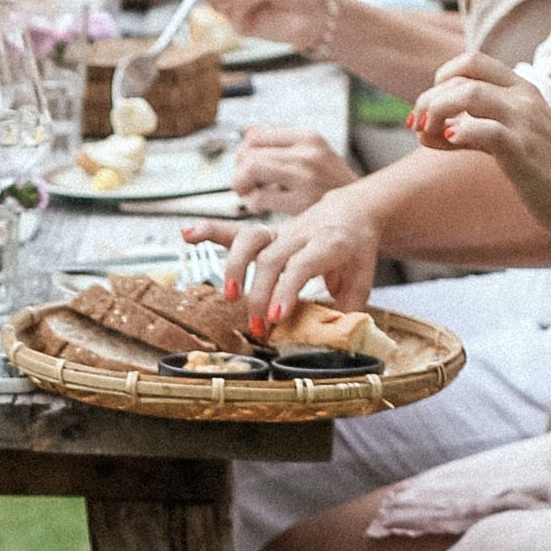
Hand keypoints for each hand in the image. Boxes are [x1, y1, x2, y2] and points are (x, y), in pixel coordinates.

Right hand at [183, 184, 387, 326]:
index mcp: (329, 243)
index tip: (276, 317)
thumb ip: (349, 309)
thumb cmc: (356, 250)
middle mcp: (301, 233)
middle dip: (259, 293)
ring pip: (250, 239)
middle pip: (271, 258)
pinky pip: (233, 230)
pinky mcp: (264, 232)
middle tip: (258, 326)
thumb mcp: (363, 280)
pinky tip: (187, 234)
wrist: (353, 211)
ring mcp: (279, 231)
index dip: (286, 289)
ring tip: (229, 297)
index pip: (302, 264)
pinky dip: (208, 230)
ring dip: (234, 268)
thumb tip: (333, 339)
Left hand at [230, 124, 355, 212]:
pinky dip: (253, 204)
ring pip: (250, 170)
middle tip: (243, 184)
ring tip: (251, 194)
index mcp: (309, 137)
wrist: (361, 208)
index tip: (244, 165)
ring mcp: (304, 176)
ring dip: (242, 186)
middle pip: (249, 152)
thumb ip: (280, 143)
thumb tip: (248, 130)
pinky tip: (262, 207)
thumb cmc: (332, 183)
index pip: (256, 136)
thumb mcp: (312, 152)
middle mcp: (307, 152)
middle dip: (238, 171)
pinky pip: (259, 198)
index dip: (242, 152)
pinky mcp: (301, 201)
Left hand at [407, 49, 550, 252]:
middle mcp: (523, 97)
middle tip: (417, 124)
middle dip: (429, 98)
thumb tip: (430, 131)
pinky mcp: (522, 148)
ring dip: (436, 111)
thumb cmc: (545, 176)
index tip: (427, 109)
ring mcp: (524, 120)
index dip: (441, 80)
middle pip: (463, 75)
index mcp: (522, 90)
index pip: (472, 62)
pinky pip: (482, 129)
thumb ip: (473, 130)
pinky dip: (457, 133)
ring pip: (468, 93)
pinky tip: (448, 144)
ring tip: (426, 134)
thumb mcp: (508, 141)